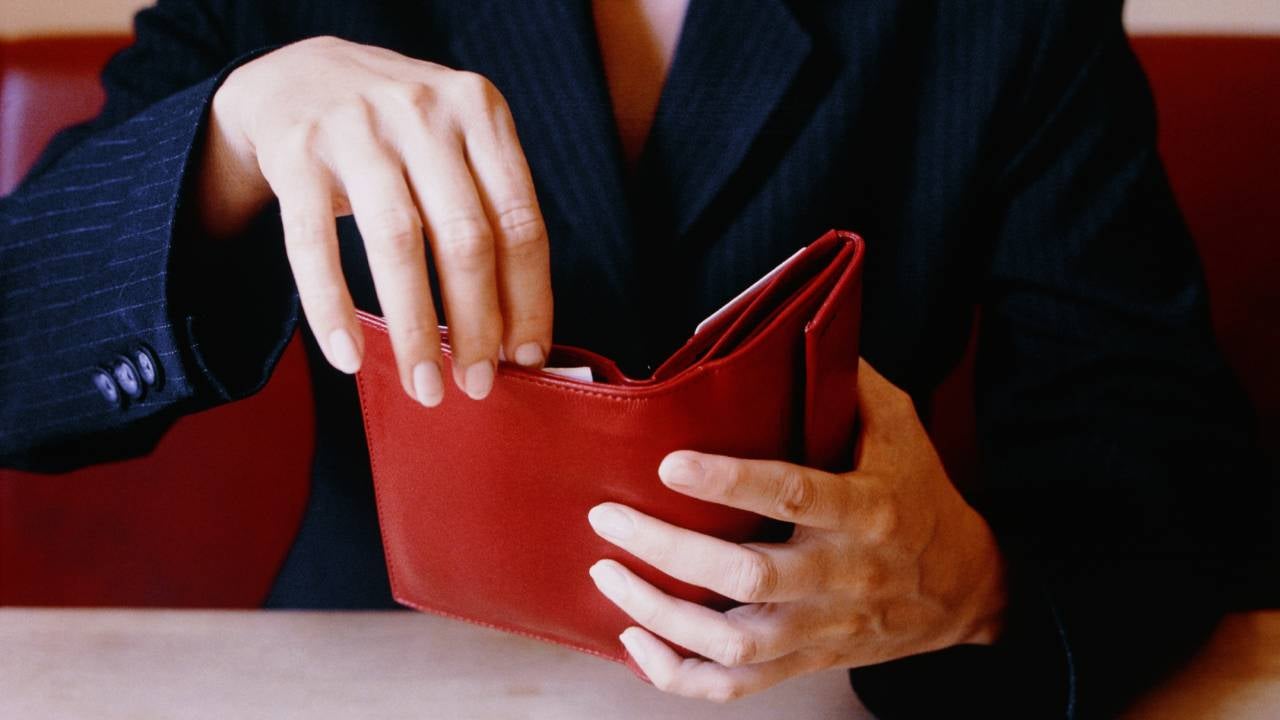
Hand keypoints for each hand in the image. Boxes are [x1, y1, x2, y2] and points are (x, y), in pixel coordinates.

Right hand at [197, 37, 551, 403]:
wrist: (300, 74)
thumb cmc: (400, 133)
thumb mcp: (457, 142)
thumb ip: (491, 212)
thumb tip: (519, 333)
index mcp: (480, 112)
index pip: (520, 221)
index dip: (528, 299)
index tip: (526, 357)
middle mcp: (423, 113)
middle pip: (465, 238)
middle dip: (476, 325)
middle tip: (476, 385)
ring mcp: (356, 128)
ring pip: (397, 244)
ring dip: (414, 329)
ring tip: (425, 386)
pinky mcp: (296, 152)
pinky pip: (313, 245)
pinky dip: (333, 308)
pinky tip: (349, 358)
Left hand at [586, 359, 1007, 701]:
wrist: (965, 588)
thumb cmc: (919, 493)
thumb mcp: (900, 427)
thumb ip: (846, 382)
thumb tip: (786, 331)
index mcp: (868, 510)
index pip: (793, 496)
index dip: (729, 482)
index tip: (669, 464)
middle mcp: (844, 574)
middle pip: (750, 578)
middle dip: (669, 552)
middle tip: (610, 516)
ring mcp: (825, 628)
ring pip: (735, 643)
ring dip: (661, 614)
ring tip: (607, 573)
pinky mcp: (808, 661)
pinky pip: (738, 686)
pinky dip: (680, 675)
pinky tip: (637, 642)